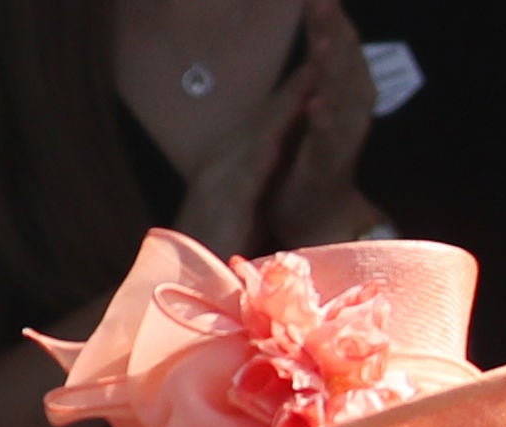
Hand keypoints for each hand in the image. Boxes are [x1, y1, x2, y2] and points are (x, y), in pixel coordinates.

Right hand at [174, 66, 311, 255]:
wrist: (186, 291)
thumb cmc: (220, 256)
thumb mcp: (245, 214)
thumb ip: (258, 187)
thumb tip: (277, 163)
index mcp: (230, 167)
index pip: (266, 124)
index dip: (291, 97)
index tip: (317, 70)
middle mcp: (221, 167)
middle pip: (263, 119)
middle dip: (292, 88)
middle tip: (320, 57)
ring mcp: (219, 184)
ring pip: (258, 136)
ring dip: (284, 108)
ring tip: (312, 80)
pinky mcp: (222, 207)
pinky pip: (247, 175)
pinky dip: (265, 152)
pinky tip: (281, 136)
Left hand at [266, 0, 381, 247]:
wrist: (315, 223)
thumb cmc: (310, 164)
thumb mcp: (313, 112)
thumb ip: (318, 77)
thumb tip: (320, 38)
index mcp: (341, 100)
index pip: (341, 53)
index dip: (335, 23)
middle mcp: (348, 118)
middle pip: (348, 68)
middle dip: (338, 33)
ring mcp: (340, 145)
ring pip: (344, 101)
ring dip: (335, 70)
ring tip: (323, 40)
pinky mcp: (327, 171)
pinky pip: (329, 144)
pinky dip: (326, 123)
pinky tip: (317, 103)